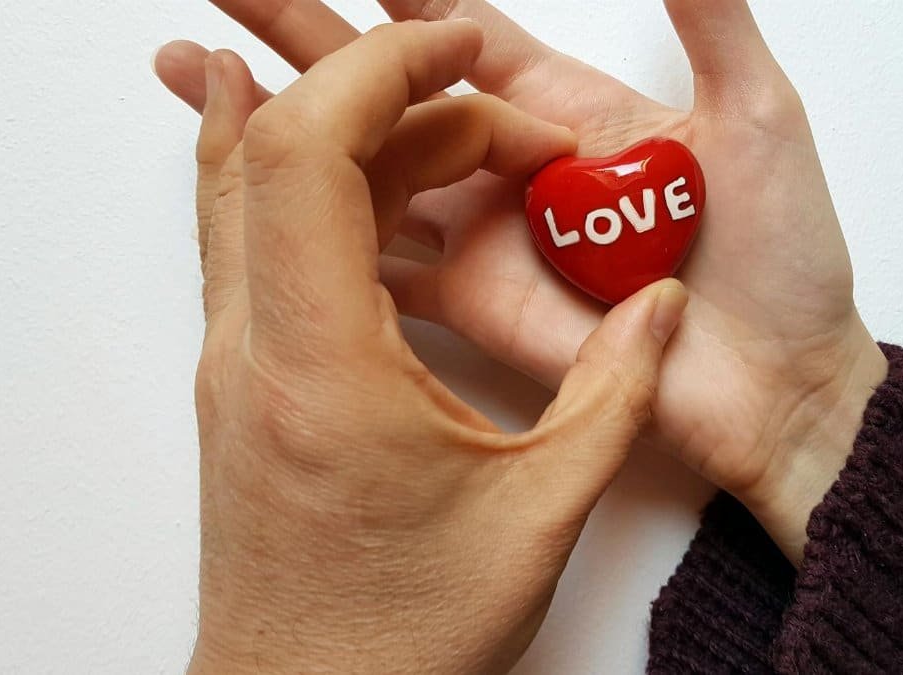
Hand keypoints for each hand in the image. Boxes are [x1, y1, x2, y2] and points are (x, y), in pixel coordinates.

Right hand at [155, 0, 887, 563]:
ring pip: (363, 163)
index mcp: (566, 103)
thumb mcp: (758, 118)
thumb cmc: (784, 259)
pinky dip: (318, 232)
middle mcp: (508, 163)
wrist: (778, 386)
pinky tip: (251, 196)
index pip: (457, 25)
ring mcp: (485, 234)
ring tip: (205, 78)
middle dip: (302, 31)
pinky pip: (384, 263)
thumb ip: (712, 22)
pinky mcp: (475, 303)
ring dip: (284, 123)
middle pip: (384, 83)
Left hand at [175, 20, 685, 672]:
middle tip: (488, 98)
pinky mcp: (247, 379)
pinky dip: (308, 180)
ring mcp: (237, 362)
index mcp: (323, 367)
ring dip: (356, 140)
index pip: (310, 153)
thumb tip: (665, 308)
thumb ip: (618, 393)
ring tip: (455, 135)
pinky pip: (253, 237)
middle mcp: (253, 349)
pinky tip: (357, 170)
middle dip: (391, 97)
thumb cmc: (401, 633)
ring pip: (259, 188)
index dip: (384, 71)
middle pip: (282, 150)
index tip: (459, 43)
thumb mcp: (542, 511)